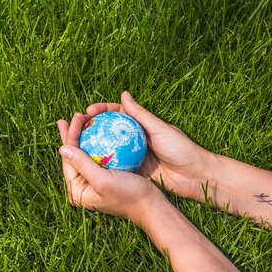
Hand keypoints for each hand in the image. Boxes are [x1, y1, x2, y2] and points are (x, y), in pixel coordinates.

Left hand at [57, 112, 164, 226]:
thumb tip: (62, 149)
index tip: (74, 118)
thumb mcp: (102, 180)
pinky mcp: (106, 177)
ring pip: (85, 154)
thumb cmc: (128, 195)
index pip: (69, 159)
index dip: (69, 136)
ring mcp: (94, 181)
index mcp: (77, 191)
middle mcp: (83, 187)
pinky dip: (97, 142)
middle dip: (73, 135)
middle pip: (75, 155)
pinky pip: (98, 155)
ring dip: (83, 136)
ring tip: (80, 120)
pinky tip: (99, 129)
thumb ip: (81, 164)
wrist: (152, 206)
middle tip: (72, 116)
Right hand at [86, 91, 212, 201]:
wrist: (195, 176)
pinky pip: (115, 166)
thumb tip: (123, 94)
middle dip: (91, 128)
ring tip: (76, 146)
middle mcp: (134, 138)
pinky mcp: (134, 170)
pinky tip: (89, 165)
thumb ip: (141, 115)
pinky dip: (103, 164)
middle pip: (108, 130)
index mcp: (141, 124)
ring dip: (93, 146)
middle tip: (76, 127)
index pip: (116, 113)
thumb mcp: (160, 129)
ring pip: (108, 148)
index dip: (100, 111)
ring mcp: (133, 154)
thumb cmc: (181, 149)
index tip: (87, 112)